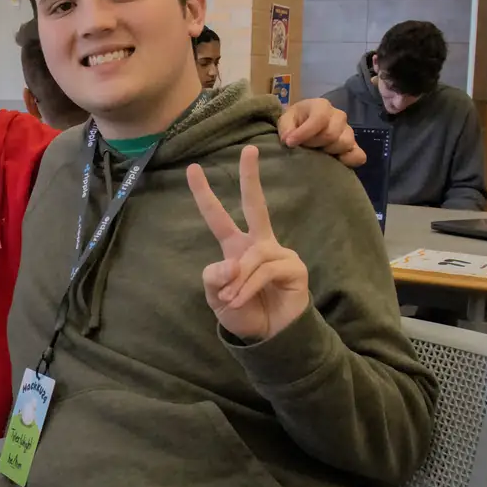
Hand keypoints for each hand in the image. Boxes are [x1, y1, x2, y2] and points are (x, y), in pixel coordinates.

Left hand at [187, 145, 310, 341]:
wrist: (268, 337)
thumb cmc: (243, 313)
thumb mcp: (216, 297)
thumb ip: (215, 277)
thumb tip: (231, 264)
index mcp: (236, 248)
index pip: (218, 218)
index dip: (205, 195)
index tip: (193, 168)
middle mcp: (259, 244)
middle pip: (256, 205)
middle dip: (251, 177)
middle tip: (249, 149)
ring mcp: (279, 254)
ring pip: (251, 257)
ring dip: (238, 282)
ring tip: (232, 300)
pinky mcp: (293, 268)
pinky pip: (265, 270)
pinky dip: (250, 287)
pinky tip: (244, 299)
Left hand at [278, 98, 363, 166]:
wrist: (304, 126)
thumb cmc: (295, 121)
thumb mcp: (286, 121)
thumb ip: (286, 128)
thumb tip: (289, 140)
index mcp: (322, 106)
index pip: (319, 119)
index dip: (304, 133)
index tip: (290, 143)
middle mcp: (339, 116)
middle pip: (331, 134)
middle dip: (313, 144)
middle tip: (304, 146)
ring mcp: (348, 132)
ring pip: (344, 144)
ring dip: (328, 151)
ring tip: (317, 151)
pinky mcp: (353, 147)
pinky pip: (358, 156)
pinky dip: (349, 160)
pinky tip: (335, 161)